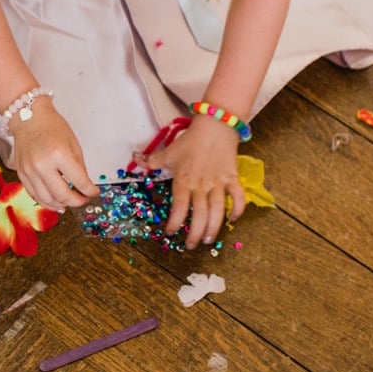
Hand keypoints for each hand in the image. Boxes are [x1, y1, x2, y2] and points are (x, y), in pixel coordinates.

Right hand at [7, 98, 97, 211]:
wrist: (28, 118)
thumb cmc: (52, 128)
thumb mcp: (73, 145)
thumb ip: (79, 168)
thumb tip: (84, 188)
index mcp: (60, 155)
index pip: (79, 181)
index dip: (90, 190)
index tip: (94, 192)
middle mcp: (42, 165)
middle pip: (62, 195)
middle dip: (77, 201)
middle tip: (83, 199)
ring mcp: (30, 171)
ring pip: (48, 199)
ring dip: (62, 205)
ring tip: (69, 202)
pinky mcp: (22, 175)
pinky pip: (35, 195)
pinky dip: (47, 202)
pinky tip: (56, 202)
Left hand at [140, 116, 243, 248]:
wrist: (215, 126)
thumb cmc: (190, 141)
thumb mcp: (168, 152)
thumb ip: (151, 160)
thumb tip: (134, 158)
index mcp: (184, 180)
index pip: (179, 207)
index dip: (174, 222)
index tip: (170, 233)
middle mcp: (202, 184)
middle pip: (199, 214)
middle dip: (194, 233)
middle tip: (190, 245)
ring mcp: (219, 182)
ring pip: (218, 210)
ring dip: (214, 227)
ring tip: (208, 240)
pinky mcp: (233, 178)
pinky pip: (238, 196)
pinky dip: (238, 208)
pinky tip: (234, 219)